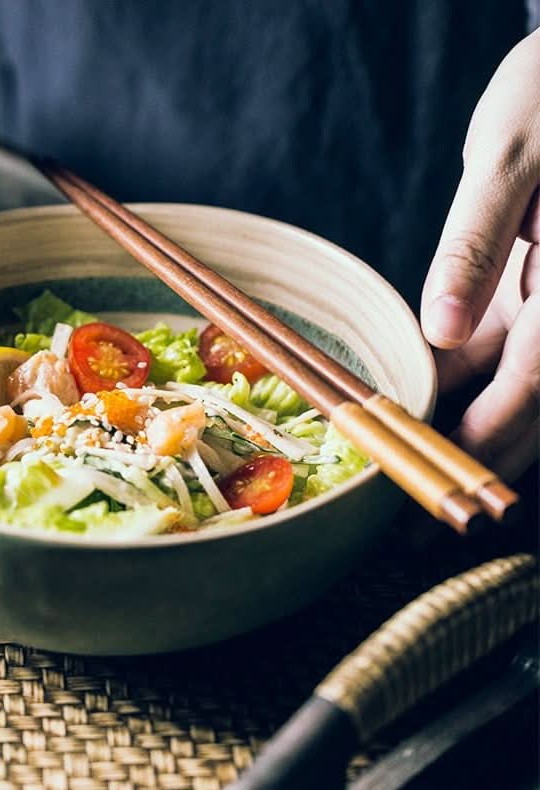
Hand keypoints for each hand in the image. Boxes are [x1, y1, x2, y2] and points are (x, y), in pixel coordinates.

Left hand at [421, 29, 539, 480]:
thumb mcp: (511, 160)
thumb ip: (476, 246)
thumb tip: (443, 329)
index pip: (532, 387)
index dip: (485, 440)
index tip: (436, 479)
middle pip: (527, 401)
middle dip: (475, 447)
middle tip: (416, 484)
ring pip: (511, 380)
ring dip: (465, 418)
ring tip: (407, 449)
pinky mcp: (530, 290)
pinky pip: (498, 346)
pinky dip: (461, 373)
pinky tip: (420, 389)